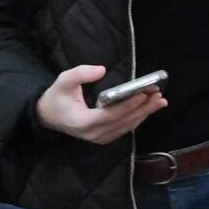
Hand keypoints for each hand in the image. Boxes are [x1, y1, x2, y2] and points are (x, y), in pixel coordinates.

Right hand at [34, 63, 169, 145]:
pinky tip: (149, 108)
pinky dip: (138, 118)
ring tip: (160, 100)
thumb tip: (101, 70)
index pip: (110, 115)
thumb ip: (80, 74)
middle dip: (143, 109)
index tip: (144, 94)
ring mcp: (100, 138)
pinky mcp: (105, 137)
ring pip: (127, 126)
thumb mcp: (63, 81)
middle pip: (124, 122)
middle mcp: (94, 134)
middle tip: (159, 95)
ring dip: (145, 113)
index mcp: (83, 122)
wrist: (48, 116)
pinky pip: (125, 128)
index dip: (128, 106)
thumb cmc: (56, 97)